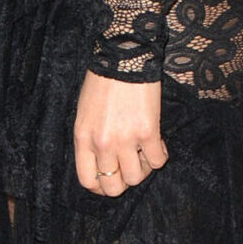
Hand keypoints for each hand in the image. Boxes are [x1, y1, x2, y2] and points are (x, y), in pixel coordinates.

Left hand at [74, 70, 167, 196]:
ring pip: (136, 178)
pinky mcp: (148, 132)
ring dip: (143, 167)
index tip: (110, 179)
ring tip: (143, 150)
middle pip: (113, 187)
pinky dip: (159, 155)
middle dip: (123, 181)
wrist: (124, 56)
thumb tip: (102, 161)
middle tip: (130, 165)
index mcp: (83, 137)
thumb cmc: (102, 80)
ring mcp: (125, 139)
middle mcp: (102, 143)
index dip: (101, 186)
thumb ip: (91, 138)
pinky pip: (157, 162)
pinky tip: (157, 141)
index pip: (87, 180)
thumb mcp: (85, 111)